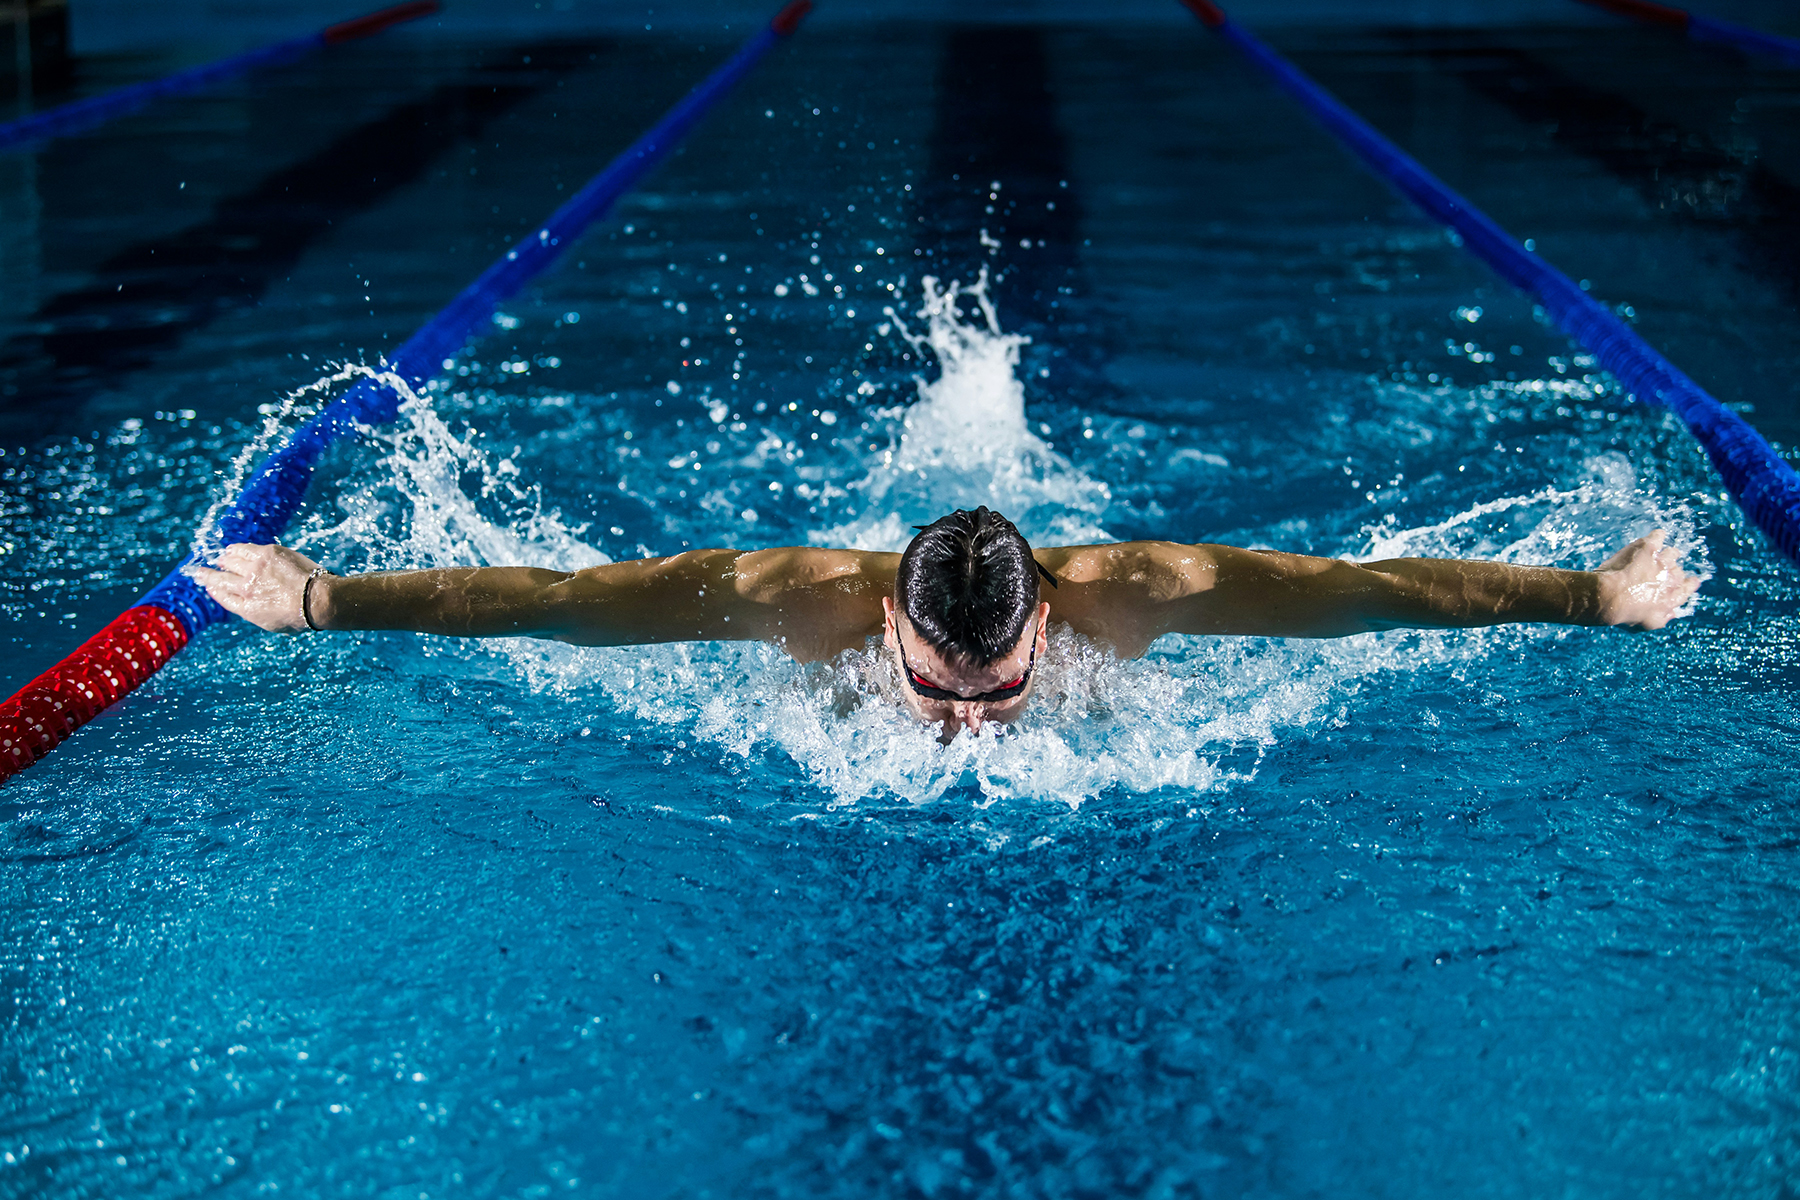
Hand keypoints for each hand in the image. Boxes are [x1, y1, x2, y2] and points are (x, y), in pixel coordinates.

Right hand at [188, 543, 326, 632]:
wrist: (318, 598)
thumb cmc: (301, 615)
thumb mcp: (271, 623)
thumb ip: (252, 611)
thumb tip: (240, 602)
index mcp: (246, 608)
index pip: (223, 597)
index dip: (214, 589)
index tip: (208, 585)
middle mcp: (246, 588)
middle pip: (220, 579)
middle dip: (207, 575)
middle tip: (200, 572)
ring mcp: (254, 569)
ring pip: (229, 561)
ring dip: (223, 560)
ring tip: (221, 559)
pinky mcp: (266, 553)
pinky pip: (243, 549)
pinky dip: (235, 550)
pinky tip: (232, 549)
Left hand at [1594, 530, 1700, 629]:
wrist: (1609, 596)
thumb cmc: (1625, 613)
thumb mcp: (1647, 624)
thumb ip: (1663, 618)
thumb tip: (1672, 612)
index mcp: (1673, 598)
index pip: (1688, 588)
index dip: (1688, 584)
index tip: (1690, 580)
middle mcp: (1672, 578)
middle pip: (1678, 570)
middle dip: (1670, 570)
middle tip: (1659, 570)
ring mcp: (1662, 562)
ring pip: (1672, 553)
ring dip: (1666, 554)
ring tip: (1658, 554)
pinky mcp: (1648, 548)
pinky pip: (1658, 536)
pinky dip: (1657, 536)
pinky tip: (1656, 536)